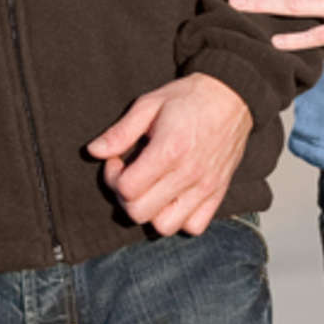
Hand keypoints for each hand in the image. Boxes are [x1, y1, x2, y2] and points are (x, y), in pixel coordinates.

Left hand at [85, 73, 250, 236]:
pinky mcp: (218, 194)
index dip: (113, 176)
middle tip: (128, 173)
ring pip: (165, 226)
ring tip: (149, 186)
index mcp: (169, 150)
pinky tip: (171, 196)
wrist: (231, 96)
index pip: (127, 189)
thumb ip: (120, 132)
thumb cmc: (188, 97)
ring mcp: (205, 188)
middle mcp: (188, 174)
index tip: (117, 159)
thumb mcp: (149, 104)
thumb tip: (93, 151)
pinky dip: (178, 219)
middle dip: (124, 196)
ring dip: (149, 211)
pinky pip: (194, 226)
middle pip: (140, 212)